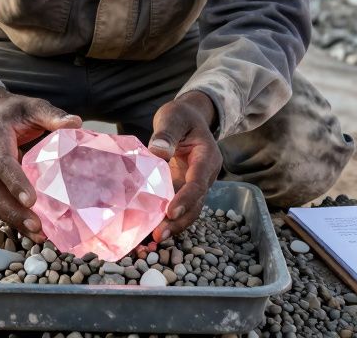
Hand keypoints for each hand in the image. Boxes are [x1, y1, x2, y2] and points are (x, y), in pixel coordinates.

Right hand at [0, 86, 81, 241]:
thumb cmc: (15, 111)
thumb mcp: (33, 107)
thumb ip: (52, 115)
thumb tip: (76, 123)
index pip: (2, 163)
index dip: (15, 182)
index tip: (32, 201)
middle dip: (12, 211)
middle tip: (37, 227)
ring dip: (12, 220)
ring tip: (38, 235)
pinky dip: (12, 218)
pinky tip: (31, 231)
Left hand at [147, 91, 220, 241]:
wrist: (188, 119)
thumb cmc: (181, 116)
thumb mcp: (174, 117)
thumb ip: (167, 133)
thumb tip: (158, 151)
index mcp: (207, 157)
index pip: (198, 182)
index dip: (186, 199)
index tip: (170, 212)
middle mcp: (204, 175)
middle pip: (197, 203)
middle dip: (180, 221)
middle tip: (160, 234)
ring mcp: (194, 184)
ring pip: (189, 210)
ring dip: (174, 226)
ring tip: (154, 239)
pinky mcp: (182, 189)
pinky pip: (177, 207)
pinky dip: (166, 220)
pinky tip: (149, 232)